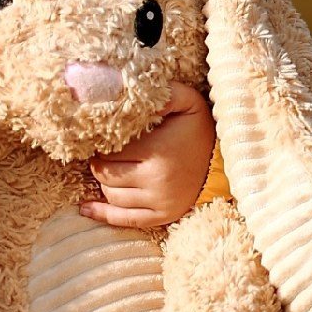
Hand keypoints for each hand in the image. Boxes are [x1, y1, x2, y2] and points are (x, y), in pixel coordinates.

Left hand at [79, 82, 214, 229]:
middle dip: (99, 163)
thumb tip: (133, 91)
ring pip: (111, 195)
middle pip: (106, 174)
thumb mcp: (187, 102)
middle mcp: (157, 180)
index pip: (110, 150)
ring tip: (108, 170)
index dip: (102, 143)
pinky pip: (124, 219)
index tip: (102, 136)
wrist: (225, 162)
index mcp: (158, 151)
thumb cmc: (199, 129)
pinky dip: (102, 214)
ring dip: (104, 182)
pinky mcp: (162, 216)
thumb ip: (163, 93)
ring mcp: (159, 202)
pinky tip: (86, 208)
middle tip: (102, 153)